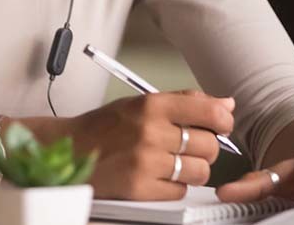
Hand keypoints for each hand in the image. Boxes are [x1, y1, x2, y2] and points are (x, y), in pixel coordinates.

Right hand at [54, 90, 235, 200]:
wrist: (67, 149)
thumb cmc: (104, 126)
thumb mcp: (140, 103)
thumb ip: (185, 101)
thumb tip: (226, 104)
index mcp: (151, 105)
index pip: (209, 111)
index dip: (223, 121)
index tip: (221, 125)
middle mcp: (150, 132)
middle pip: (209, 145)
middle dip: (204, 148)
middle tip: (188, 147)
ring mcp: (145, 162)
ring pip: (200, 171)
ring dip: (192, 170)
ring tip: (173, 163)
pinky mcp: (139, 188)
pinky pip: (180, 191)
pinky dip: (174, 186)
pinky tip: (158, 176)